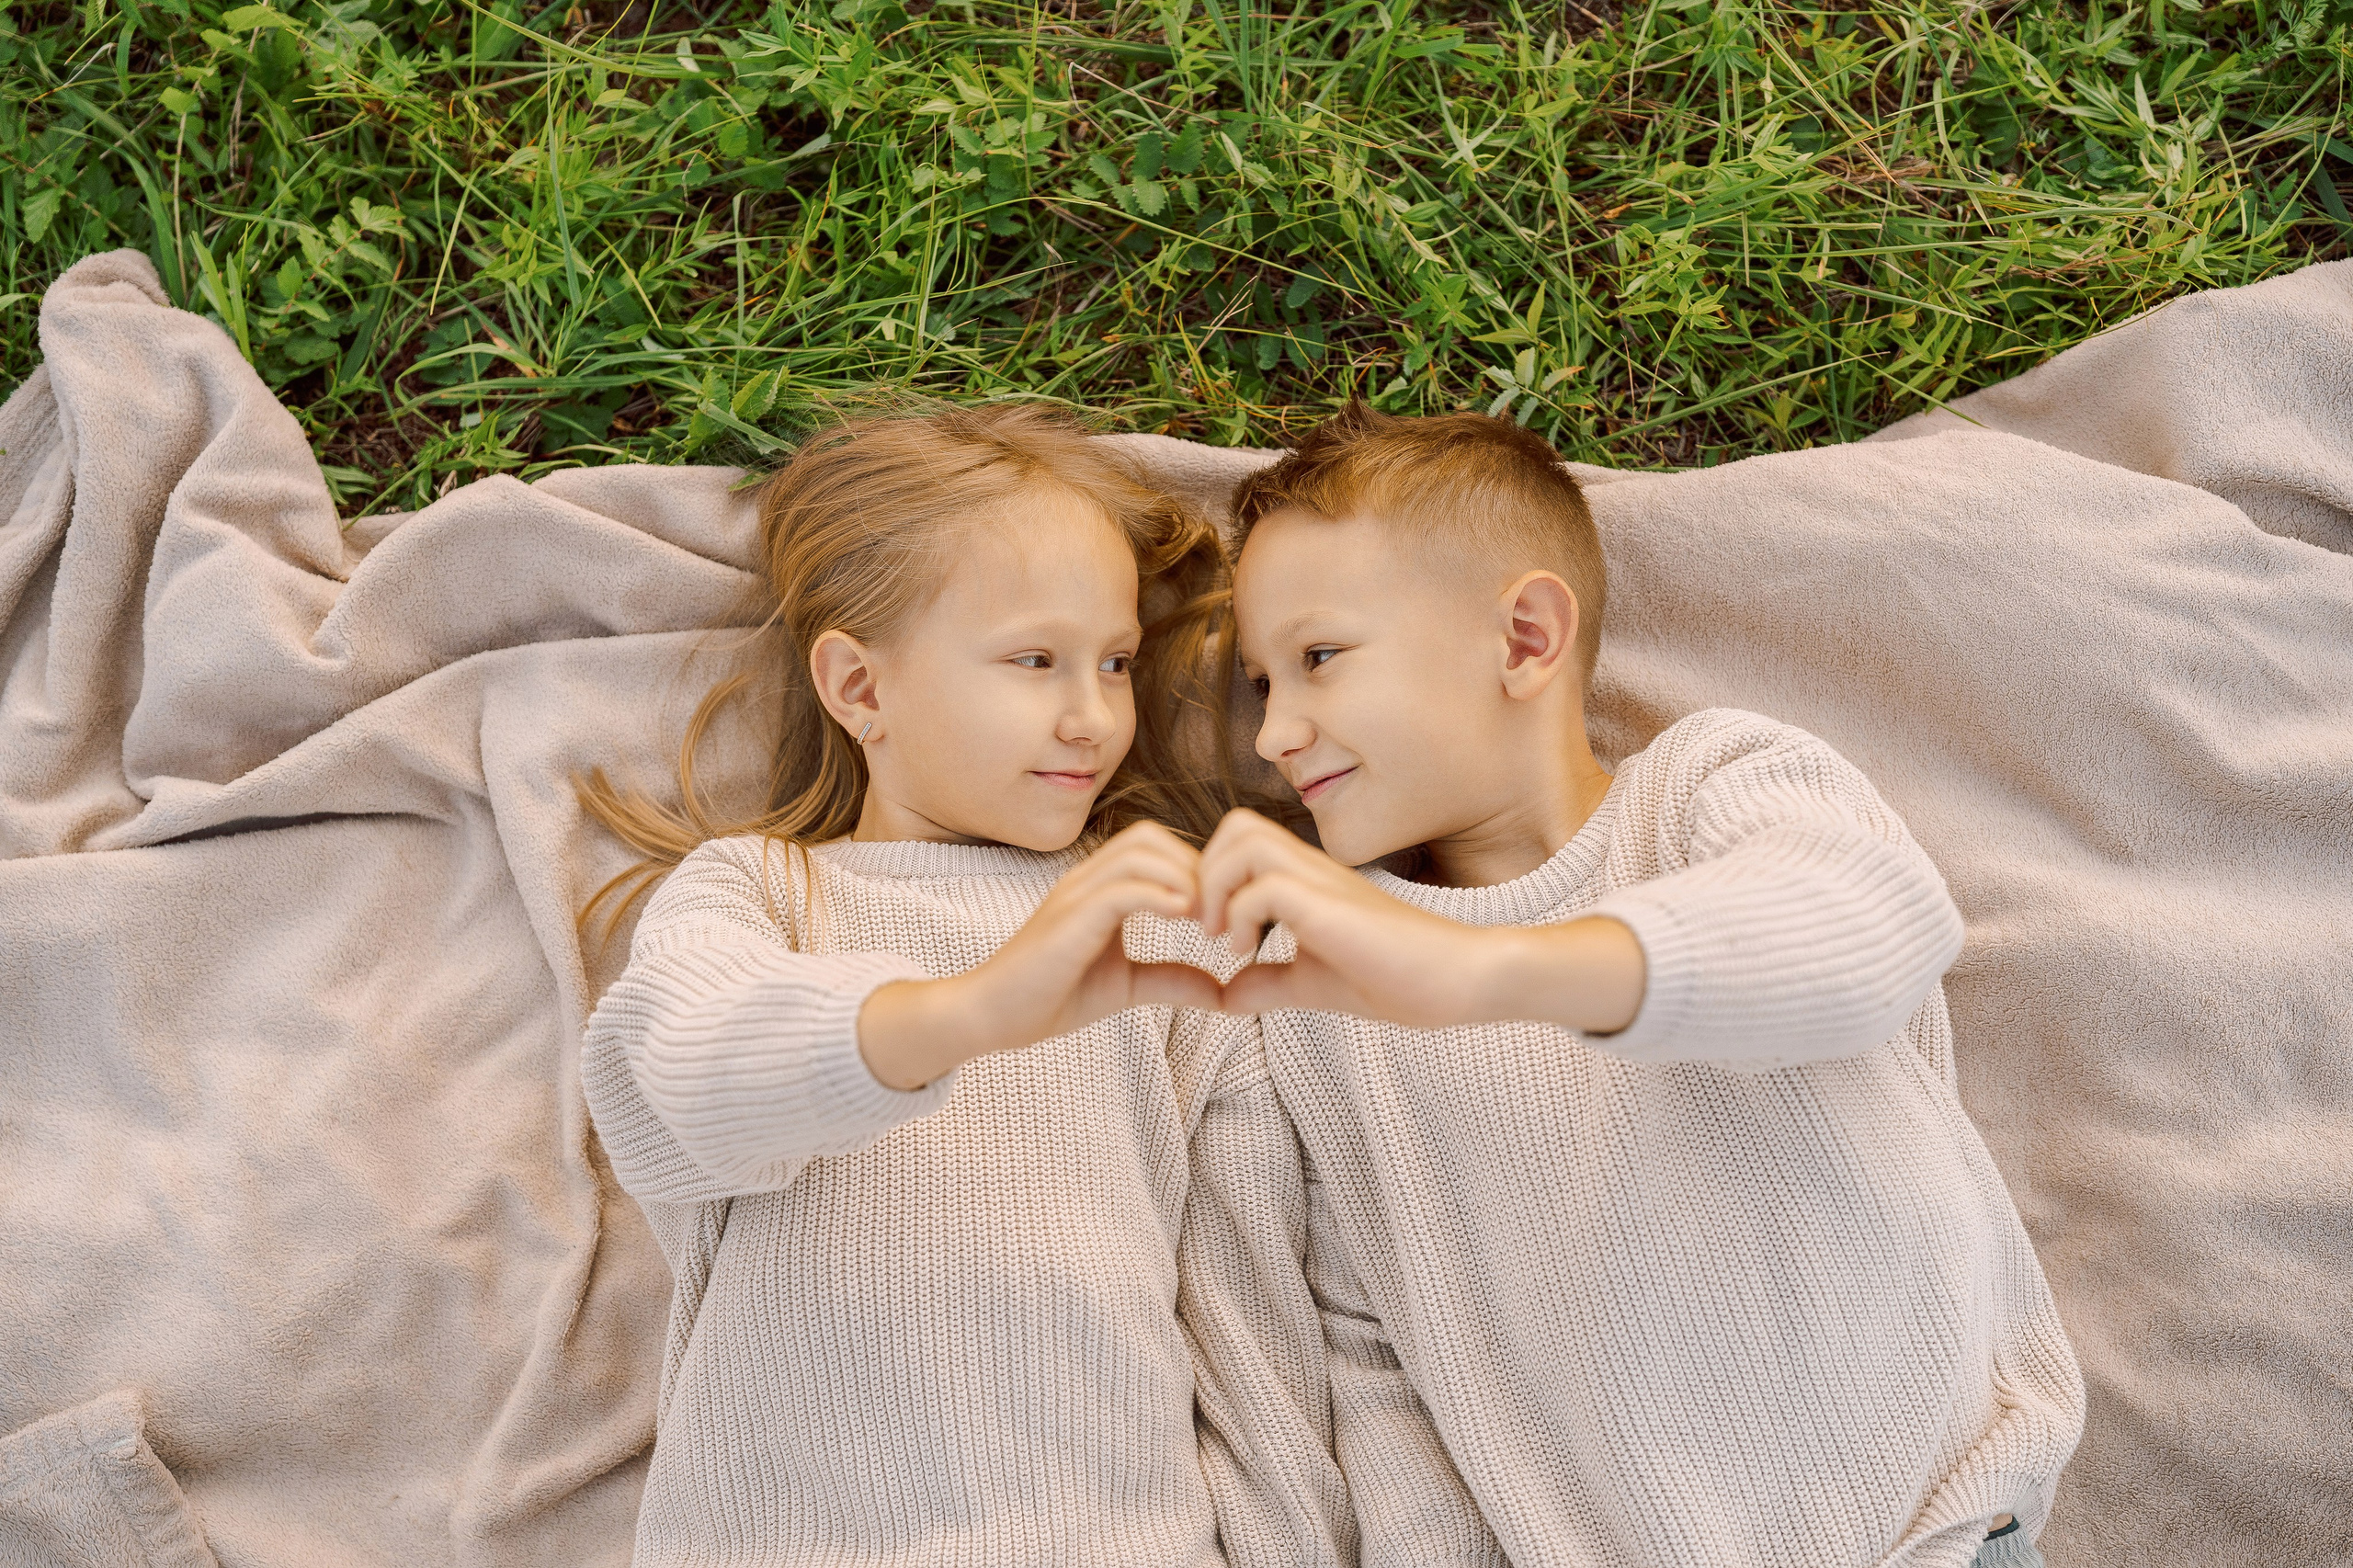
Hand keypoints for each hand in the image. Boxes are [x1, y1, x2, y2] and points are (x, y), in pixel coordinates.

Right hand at [859, 822, 1222, 1088]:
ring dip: (1183, 880)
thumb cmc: (1048, 998)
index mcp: (1097, 888)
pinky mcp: (1068, 919)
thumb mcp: (1125, 986)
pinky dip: (1159, 897)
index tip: (1220, 912)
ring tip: (1205, 921)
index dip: (1194, 870)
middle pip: (1150, 837)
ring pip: (1139, 853)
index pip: (1154, 847)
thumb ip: (1171, 980)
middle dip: (1193, 867)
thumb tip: (1222, 992)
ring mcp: (1073, 894)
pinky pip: (1121, 889)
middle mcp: (1084, 880)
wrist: (989, 1018)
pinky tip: (1184, 920)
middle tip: (1218, 914)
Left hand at [1197, 809, 1646, 1032]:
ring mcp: (1322, 881)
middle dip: (1205, 873)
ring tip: (1228, 938)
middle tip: (1212, 929)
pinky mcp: (1331, 905)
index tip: (1216, 934)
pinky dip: (1241, 915)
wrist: (1459, 982)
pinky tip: (1250, 952)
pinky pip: (1264, 885)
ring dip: (1219, 887)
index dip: (1211, 878)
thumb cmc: (1398, 980)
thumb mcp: (1313, 983)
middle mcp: (1311, 869)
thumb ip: (1268, 983)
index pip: (1239, 840)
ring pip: (1243, 840)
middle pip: (1236, 825)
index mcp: (1307, 880)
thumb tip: (1222, 997)